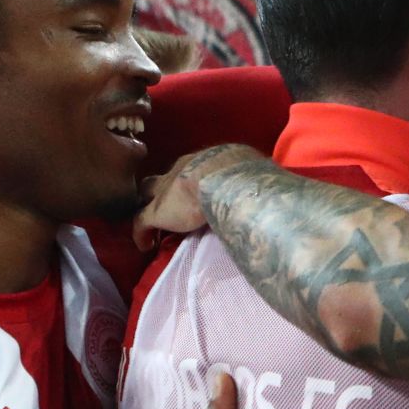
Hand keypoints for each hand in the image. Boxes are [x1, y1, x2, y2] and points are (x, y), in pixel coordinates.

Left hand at [133, 143, 268, 249]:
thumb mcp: (246, 168)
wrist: (224, 180)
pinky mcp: (156, 212)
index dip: (185, 182)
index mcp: (200, 162)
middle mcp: (177, 171)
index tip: (189, 195)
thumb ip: (248, 176)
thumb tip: (268, 180)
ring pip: (145, 196)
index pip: (187, 170)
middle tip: (163, 206)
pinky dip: (141, 235)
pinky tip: (146, 246)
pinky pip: (140, 224)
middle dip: (157, 191)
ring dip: (148, 208)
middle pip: (158, 179)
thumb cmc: (241, 172)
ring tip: (153, 226)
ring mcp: (163, 191)